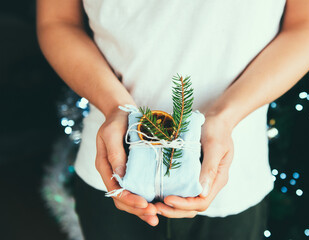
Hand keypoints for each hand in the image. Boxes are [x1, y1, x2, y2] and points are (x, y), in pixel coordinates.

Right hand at [95, 107, 158, 225]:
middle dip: (137, 209)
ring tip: (156, 216)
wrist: (122, 112)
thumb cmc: (116, 121)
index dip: (129, 200)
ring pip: (130, 197)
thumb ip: (115, 153)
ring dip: (142, 209)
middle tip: (154, 215)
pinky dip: (146, 198)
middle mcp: (113, 173)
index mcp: (105, 166)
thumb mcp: (111, 133)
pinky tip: (157, 205)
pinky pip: (138, 188)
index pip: (115, 190)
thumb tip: (121, 175)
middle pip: (122, 199)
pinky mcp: (133, 170)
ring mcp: (123, 173)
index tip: (144, 204)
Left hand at [155, 114, 233, 216]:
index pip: (202, 202)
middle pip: (192, 207)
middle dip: (174, 210)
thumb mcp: (215, 146)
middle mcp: (209, 183)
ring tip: (153, 203)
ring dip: (170, 206)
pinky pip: (182, 189)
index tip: (168, 199)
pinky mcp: (191, 174)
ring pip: (186, 201)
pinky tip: (157, 191)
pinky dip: (170, 194)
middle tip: (154, 207)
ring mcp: (200, 179)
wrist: (216, 119)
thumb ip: (210, 168)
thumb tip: (202, 192)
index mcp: (217, 179)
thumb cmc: (217, 130)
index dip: (184, 205)